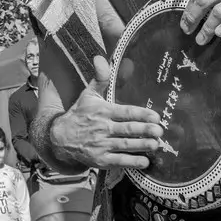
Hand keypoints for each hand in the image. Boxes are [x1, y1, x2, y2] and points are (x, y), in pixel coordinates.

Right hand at [49, 57, 163, 169]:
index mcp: (102, 111)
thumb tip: (101, 58)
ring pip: (125, 145)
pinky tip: (145, 162)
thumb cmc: (79, 114)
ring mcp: (101, 145)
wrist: (60, 137)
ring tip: (155, 144)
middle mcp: (102, 128)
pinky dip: (132, 162)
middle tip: (159, 131)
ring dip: (142, 145)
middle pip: (127, 129)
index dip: (141, 114)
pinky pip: (118, 161)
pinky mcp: (100, 160)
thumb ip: (100, 78)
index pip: (124, 112)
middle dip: (144, 130)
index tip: (155, 116)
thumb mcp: (88, 94)